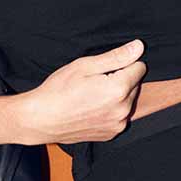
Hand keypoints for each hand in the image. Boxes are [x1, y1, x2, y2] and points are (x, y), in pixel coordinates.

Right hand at [13, 38, 146, 146]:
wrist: (41, 119)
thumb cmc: (59, 90)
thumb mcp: (85, 65)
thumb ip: (116, 56)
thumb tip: (139, 47)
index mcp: (119, 89)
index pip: (139, 67)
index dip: (123, 63)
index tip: (105, 68)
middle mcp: (123, 110)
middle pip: (135, 85)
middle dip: (121, 79)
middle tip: (95, 80)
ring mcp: (117, 125)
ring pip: (128, 101)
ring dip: (117, 96)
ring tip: (91, 95)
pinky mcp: (110, 134)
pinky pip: (119, 116)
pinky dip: (110, 110)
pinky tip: (91, 107)